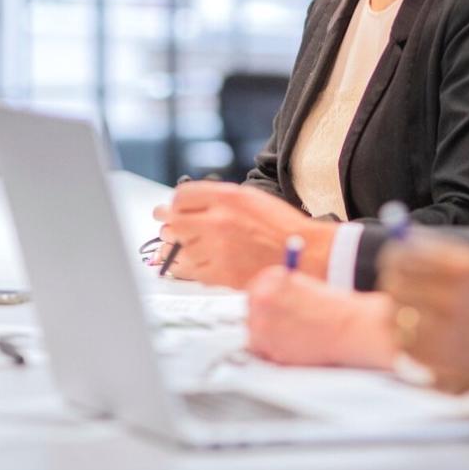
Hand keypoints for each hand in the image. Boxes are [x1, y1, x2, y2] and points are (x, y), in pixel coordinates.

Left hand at [152, 182, 331, 288]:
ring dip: (171, 248)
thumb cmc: (280, 226)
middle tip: (164, 227)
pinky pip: (188, 270)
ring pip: (177, 248)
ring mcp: (218, 249)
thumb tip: (185, 206)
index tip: (171, 209)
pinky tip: (185, 264)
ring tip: (170, 247)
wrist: (304, 254)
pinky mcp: (220, 274)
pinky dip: (183, 267)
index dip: (174, 203)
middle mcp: (219, 221)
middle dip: (166, 224)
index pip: (182, 196)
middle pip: (174, 222)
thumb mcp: (250, 198)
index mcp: (227, 198)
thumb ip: (217, 199)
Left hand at [246, 267, 395, 368]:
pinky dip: (272, 352)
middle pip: (250, 311)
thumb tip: (265, 303)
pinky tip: (292, 346)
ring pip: (253, 333)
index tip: (271, 309)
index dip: (264, 302)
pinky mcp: (268, 348)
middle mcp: (262, 298)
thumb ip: (281, 291)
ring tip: (291, 336)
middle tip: (283, 325)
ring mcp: (262, 323)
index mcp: (272, 278)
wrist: (350, 327)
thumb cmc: (335, 308)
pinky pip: (261, 351)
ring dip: (266, 336)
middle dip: (263, 319)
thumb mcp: (304, 285)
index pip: (254, 289)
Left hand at [380, 238, 468, 396]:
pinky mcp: (445, 366)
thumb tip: (406, 244)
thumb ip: (448, 257)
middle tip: (398, 291)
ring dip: (398, 316)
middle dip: (393, 286)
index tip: (394, 264)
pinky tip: (422, 341)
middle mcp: (452, 300)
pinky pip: (407, 351)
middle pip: (395, 287)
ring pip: (396, 320)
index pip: (403, 257)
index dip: (393, 260)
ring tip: (411, 317)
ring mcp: (447, 336)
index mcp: (463, 270)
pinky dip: (408, 344)